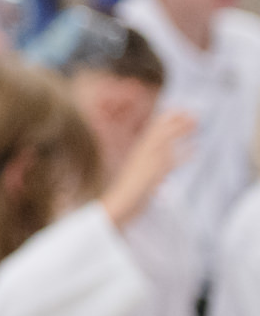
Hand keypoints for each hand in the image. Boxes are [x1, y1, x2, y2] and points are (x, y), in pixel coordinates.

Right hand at [101, 109, 194, 228]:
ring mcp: (147, 162)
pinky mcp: (153, 173)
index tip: (181, 112)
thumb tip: (165, 173)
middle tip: (194, 114)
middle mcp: (143, 153)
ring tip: (196, 124)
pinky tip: (195, 150)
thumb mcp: (139, 175)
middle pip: (161, 131)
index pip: (154, 129)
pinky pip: (171, 160)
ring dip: (180, 131)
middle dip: (177, 121)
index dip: (167, 119)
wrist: (120, 203)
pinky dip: (184, 154)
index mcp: (139, 151)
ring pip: (165, 140)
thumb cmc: (129, 192)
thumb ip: (151, 169)